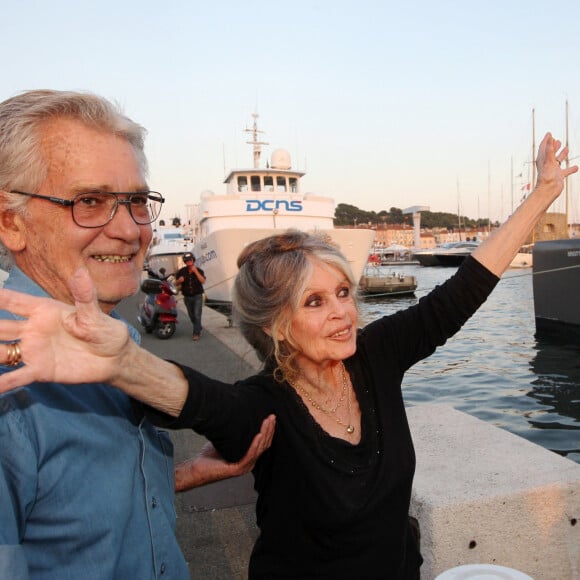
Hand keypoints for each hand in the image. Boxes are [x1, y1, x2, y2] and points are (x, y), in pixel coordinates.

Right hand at [0, 268, 131, 392]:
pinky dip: (1, 383)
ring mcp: (33, 350)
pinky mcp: (40, 370)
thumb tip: (81, 273)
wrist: (115, 359)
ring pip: (0, 351)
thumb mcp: (95, 315)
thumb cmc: (105, 332)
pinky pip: (15, 376)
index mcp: (43, 311)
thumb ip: (84, 297)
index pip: (11, 300)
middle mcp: (32, 329)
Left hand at [174, 414, 275, 490]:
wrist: (196, 470)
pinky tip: (258, 434)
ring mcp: (244, 467)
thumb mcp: (225, 441)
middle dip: (269, 429)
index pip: (263, 443)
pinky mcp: (238, 469)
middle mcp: (249, 463)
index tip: (270, 418)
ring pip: (260, 449)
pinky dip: (255, 444)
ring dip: (265, 434)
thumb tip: (236, 416)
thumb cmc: (209, 457)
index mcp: (248, 457)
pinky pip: (250, 455)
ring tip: (267, 422)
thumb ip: (233, 434)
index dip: (268, 430)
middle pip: (264, 445)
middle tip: (272, 416)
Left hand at [535, 132, 577, 193]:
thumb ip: (550, 149)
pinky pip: (566, 171)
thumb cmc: (547, 176)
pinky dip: (571, 168)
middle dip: (553, 146)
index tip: (549, 133)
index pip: (544, 147)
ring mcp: (553, 170)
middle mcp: (548, 164)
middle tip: (557, 140)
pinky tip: (576, 167)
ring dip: (562, 154)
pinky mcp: (559, 176)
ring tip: (567, 148)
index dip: (546, 140)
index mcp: (543, 159)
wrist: (548, 191)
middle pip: (550, 153)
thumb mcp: (548, 161)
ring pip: (558, 161)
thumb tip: (550, 137)